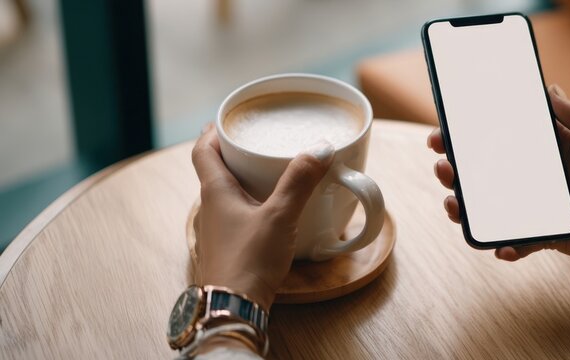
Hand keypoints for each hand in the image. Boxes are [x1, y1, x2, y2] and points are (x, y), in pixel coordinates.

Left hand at [191, 124, 333, 307]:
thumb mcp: (280, 216)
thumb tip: (321, 149)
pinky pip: (237, 214)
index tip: (230, 119)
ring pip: (226, 193)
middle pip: (215, 170)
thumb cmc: (248, 260)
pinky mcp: (231, 247)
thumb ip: (300, 182)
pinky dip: (252, 203)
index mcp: (215, 191)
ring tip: (270, 170)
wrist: (234, 307)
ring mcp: (219, 229)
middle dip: (234, 152)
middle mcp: (211, 208)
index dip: (213, 131)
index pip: (203, 150)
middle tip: (256, 140)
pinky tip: (274, 210)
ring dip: (244, 178)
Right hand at [428, 85, 569, 275]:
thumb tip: (549, 87)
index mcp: (547, 153)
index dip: (472, 135)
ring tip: (454, 204)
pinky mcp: (543, 237)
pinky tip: (502, 245)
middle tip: (442, 165)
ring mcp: (536, 210)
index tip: (447, 130)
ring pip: (489, 207)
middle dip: (455, 168)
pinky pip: (515, 241)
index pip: (501, 140)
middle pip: (484, 172)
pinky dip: (504, 245)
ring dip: (464, 206)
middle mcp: (536, 180)